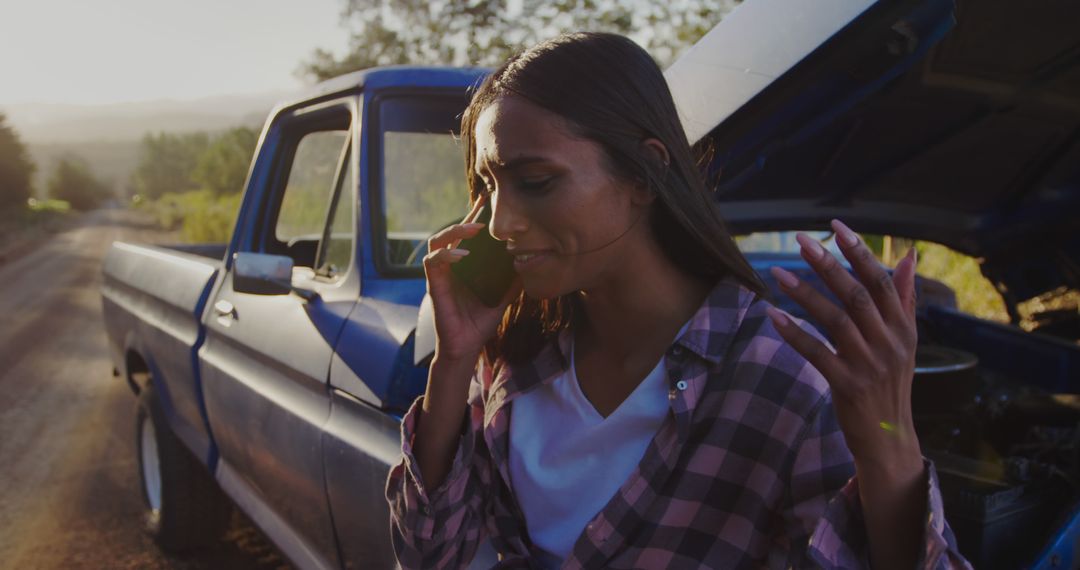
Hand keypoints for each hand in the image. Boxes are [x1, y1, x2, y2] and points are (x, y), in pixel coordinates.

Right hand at [423, 197, 520, 362]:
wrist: (467, 346)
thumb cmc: (481, 320)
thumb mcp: (504, 296)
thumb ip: (514, 280)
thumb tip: (533, 263)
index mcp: (466, 265)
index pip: (468, 236)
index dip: (475, 216)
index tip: (487, 199)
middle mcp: (451, 266)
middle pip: (451, 232)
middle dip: (465, 219)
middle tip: (483, 212)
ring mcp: (441, 274)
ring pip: (437, 242)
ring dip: (453, 232)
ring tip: (472, 230)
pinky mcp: (434, 285)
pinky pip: (433, 262)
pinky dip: (446, 255)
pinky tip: (461, 255)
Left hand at [765, 219, 920, 465]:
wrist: (889, 438)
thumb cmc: (891, 382)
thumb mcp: (904, 340)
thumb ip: (904, 298)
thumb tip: (908, 255)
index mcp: (903, 328)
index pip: (881, 281)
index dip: (858, 252)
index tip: (835, 226)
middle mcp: (889, 342)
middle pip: (856, 295)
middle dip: (827, 264)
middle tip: (800, 241)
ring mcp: (868, 364)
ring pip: (834, 320)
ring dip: (804, 294)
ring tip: (777, 273)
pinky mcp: (847, 385)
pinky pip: (816, 352)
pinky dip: (794, 332)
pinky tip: (774, 315)